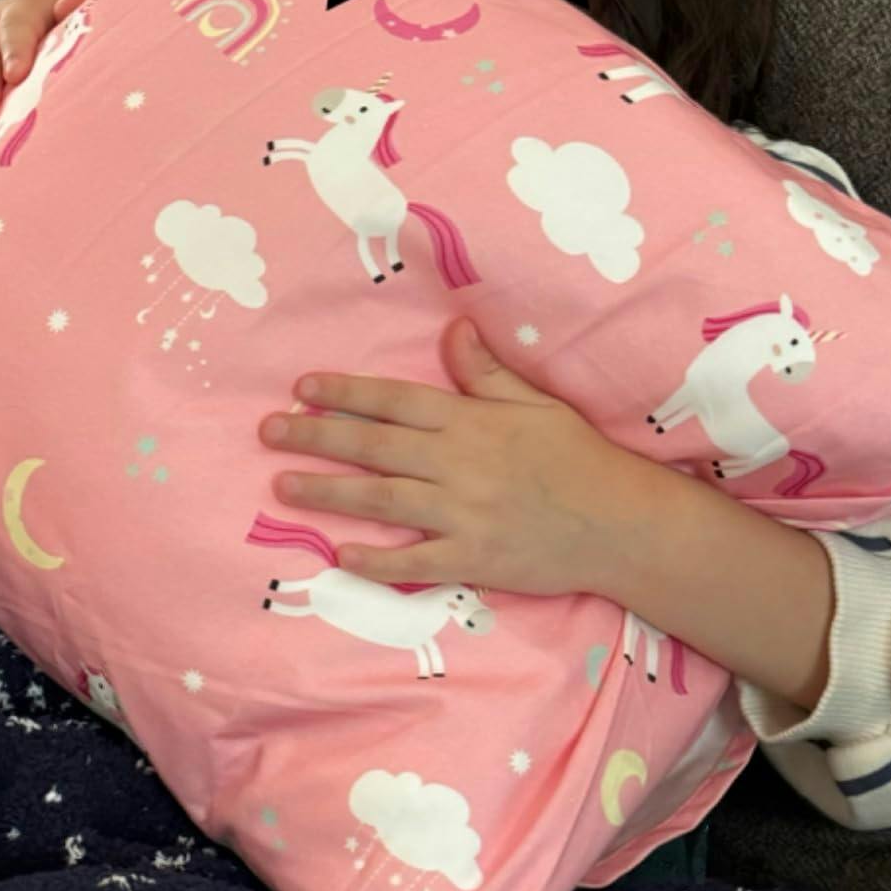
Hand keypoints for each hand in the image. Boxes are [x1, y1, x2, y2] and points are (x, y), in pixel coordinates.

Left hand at [258, 317, 667, 595]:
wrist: (622, 523)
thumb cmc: (578, 458)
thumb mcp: (536, 403)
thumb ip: (486, 372)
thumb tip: (451, 328)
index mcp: (472, 421)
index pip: (395, 401)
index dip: (345, 393)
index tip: (302, 387)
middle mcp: (459, 464)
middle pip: (374, 447)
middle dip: (317, 436)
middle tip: (269, 430)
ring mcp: (465, 514)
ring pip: (382, 500)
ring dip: (329, 493)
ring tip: (283, 485)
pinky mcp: (474, 559)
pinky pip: (416, 561)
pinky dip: (378, 560)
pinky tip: (340, 555)